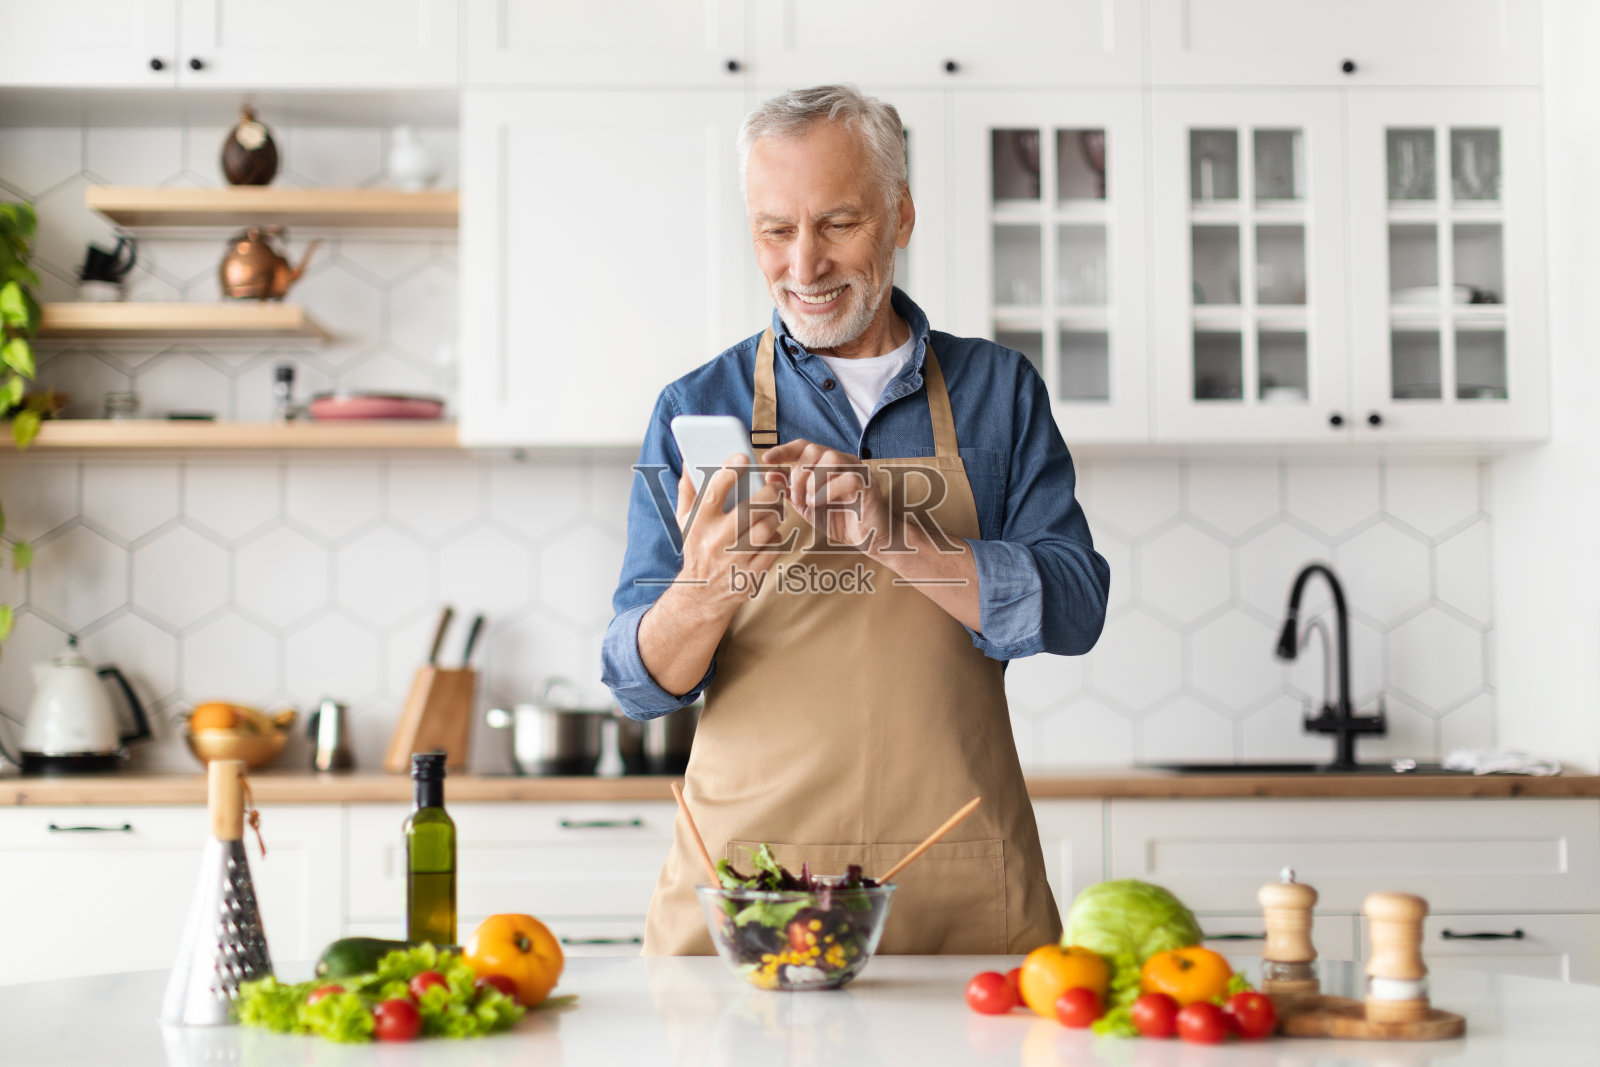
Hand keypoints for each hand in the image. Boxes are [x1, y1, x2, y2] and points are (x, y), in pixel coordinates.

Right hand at [673, 452, 785, 612]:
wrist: (701, 595)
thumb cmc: (696, 550)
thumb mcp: (684, 522)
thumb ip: (687, 490)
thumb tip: (690, 461)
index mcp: (699, 525)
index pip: (714, 492)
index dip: (730, 471)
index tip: (743, 457)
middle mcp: (716, 542)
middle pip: (749, 509)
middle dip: (767, 493)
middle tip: (773, 486)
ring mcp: (735, 560)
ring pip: (766, 527)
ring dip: (775, 514)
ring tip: (774, 507)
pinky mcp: (751, 575)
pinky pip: (773, 548)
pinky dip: (776, 537)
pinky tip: (771, 532)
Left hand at [761, 439, 892, 554]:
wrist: (870, 539)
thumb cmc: (841, 520)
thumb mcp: (808, 506)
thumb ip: (790, 490)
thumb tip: (769, 475)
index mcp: (828, 464)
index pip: (803, 446)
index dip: (783, 450)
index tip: (766, 459)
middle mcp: (843, 461)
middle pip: (814, 449)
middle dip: (798, 474)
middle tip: (795, 498)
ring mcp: (857, 470)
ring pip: (830, 457)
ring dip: (812, 481)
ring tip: (808, 502)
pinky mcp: (868, 484)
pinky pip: (847, 477)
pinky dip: (828, 491)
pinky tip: (820, 504)